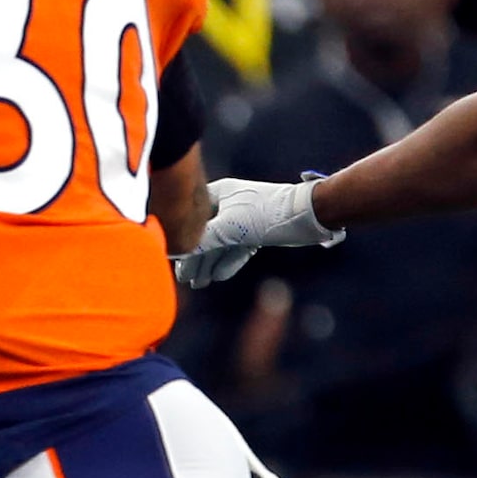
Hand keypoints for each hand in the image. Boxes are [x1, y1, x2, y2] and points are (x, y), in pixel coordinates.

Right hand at [173, 177, 339, 286]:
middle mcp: (227, 203)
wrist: (306, 215)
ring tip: (198, 284)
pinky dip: (227, 262)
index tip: (170, 258)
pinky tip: (218, 277)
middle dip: (195, 258)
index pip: (191, 216)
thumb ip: (202, 240)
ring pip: (220, 243)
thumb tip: (176, 252)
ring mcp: (242, 217)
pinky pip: (235, 248)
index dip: (180, 237)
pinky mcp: (255, 230)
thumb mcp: (229, 228)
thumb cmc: (266, 213)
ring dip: (209, 264)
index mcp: (217, 194)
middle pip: (204, 233)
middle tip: (184, 280)